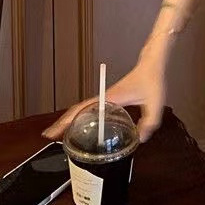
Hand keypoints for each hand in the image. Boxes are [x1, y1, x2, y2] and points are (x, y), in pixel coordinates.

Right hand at [42, 48, 167, 142]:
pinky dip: (82, 116)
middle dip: (61, 122)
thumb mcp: (155, 104)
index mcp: (109, 98)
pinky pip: (91, 108)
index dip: (67, 121)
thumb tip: (140, 139)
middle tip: (49, 136)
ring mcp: (106, 97)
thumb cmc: (151, 80)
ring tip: (60, 133)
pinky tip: (82, 126)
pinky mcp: (110, 98)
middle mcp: (104, 97)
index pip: (82, 109)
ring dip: (69, 119)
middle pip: (76, 110)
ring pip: (82, 108)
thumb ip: (149, 122)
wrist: (151, 64)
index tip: (54, 132)